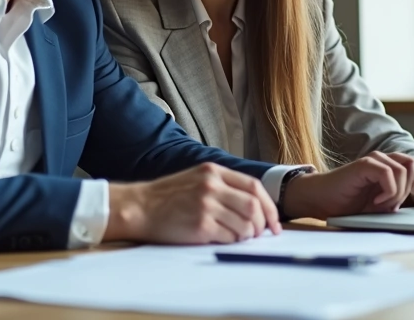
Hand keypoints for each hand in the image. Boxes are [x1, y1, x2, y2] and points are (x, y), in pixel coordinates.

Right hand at [104, 163, 280, 243]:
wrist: (139, 207)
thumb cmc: (168, 197)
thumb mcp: (196, 178)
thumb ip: (223, 186)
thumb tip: (255, 206)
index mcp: (213, 171)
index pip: (254, 187)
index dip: (269, 207)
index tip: (273, 223)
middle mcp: (211, 186)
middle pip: (254, 206)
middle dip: (263, 224)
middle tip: (260, 234)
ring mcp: (206, 205)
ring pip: (245, 224)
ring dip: (247, 235)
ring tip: (237, 237)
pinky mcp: (200, 225)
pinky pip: (229, 237)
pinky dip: (231, 241)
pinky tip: (221, 239)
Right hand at [280, 151, 413, 218]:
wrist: (321, 199)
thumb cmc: (347, 202)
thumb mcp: (378, 203)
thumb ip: (394, 198)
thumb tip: (409, 200)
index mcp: (387, 165)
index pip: (413, 166)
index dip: (413, 185)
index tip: (398, 202)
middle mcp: (381, 159)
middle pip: (411, 166)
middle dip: (406, 190)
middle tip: (390, 204)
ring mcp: (373, 160)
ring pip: (402, 171)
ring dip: (396, 193)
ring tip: (380, 204)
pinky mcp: (364, 165)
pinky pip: (388, 173)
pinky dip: (387, 191)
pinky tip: (374, 201)